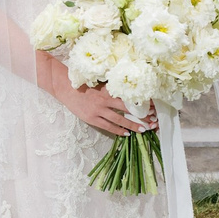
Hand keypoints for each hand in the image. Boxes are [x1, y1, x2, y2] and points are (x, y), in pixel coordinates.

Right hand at [37, 52, 154, 139]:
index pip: (129, 97)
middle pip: (127, 110)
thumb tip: (128, 88)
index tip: (152, 107)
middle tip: (152, 121)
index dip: (141, 103)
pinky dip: (118, 130)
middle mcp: (105, 101)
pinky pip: (108, 126)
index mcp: (109, 90)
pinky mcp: (92, 118)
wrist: (66, 88)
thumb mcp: (100, 83)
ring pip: (119, 120)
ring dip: (132, 126)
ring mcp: (98, 111)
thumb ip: (112, 87)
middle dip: (141, 116)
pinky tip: (126, 133)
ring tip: (143, 130)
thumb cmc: (84, 84)